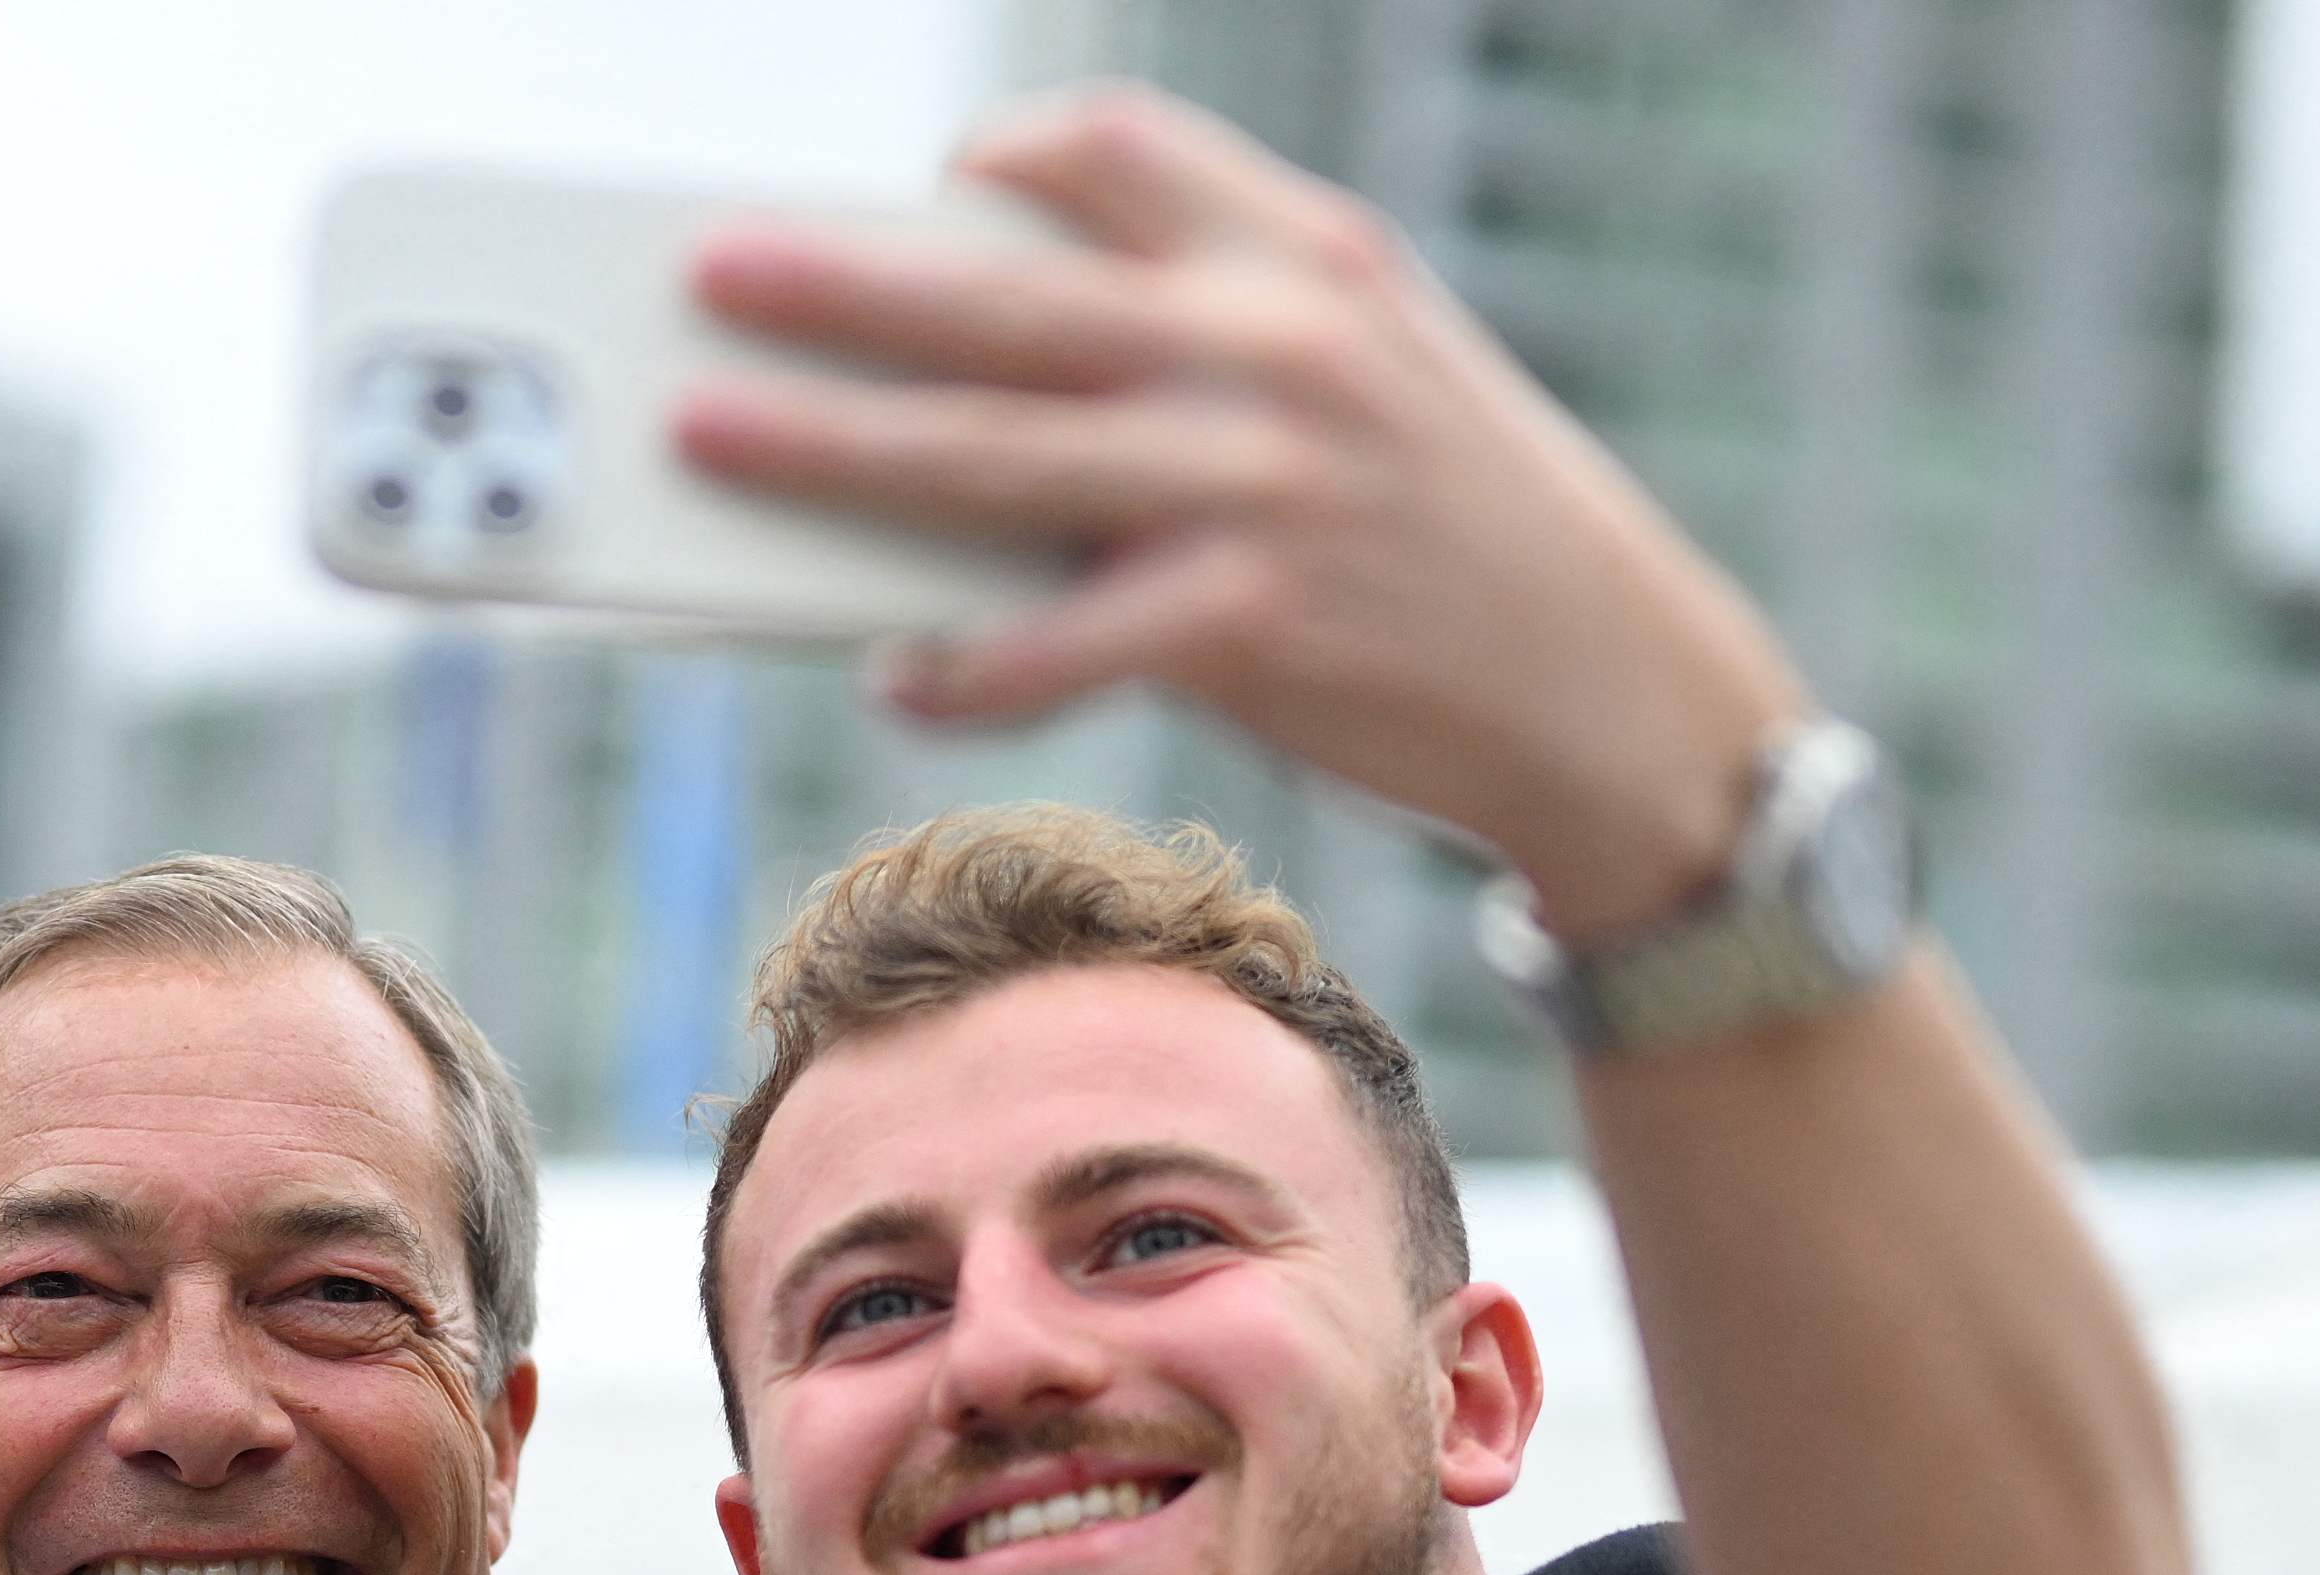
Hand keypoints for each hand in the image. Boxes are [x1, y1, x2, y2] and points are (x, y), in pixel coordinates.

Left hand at [674, 84, 1801, 931]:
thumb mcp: (1370, 366)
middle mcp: (1274, 348)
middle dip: (839, 285)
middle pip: (1008, 296)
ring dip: (835, 450)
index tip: (915, 186)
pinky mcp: (1250, 622)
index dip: (994, 160)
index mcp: (1302, 257)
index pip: (1116, 148)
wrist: (1609, 681)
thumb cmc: (1454, 526)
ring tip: (716, 438)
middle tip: (710, 274)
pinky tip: (897, 675)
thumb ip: (1215, 330)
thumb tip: (1003, 360)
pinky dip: (964, 668)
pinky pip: (1056, 644)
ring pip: (997, 457)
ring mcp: (1259, 483)